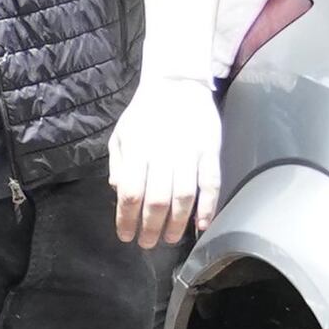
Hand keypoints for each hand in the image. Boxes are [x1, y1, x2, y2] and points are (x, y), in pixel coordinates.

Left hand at [110, 70, 222, 247]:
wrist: (177, 84)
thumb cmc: (145, 112)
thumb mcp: (121, 133)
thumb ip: (119, 163)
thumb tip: (117, 192)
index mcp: (138, 151)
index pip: (130, 193)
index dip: (127, 218)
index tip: (126, 235)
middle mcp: (163, 154)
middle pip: (156, 200)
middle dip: (150, 227)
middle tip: (147, 244)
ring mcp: (189, 153)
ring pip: (184, 196)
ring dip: (177, 223)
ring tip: (170, 238)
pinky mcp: (210, 152)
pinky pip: (211, 183)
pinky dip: (208, 206)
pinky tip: (202, 225)